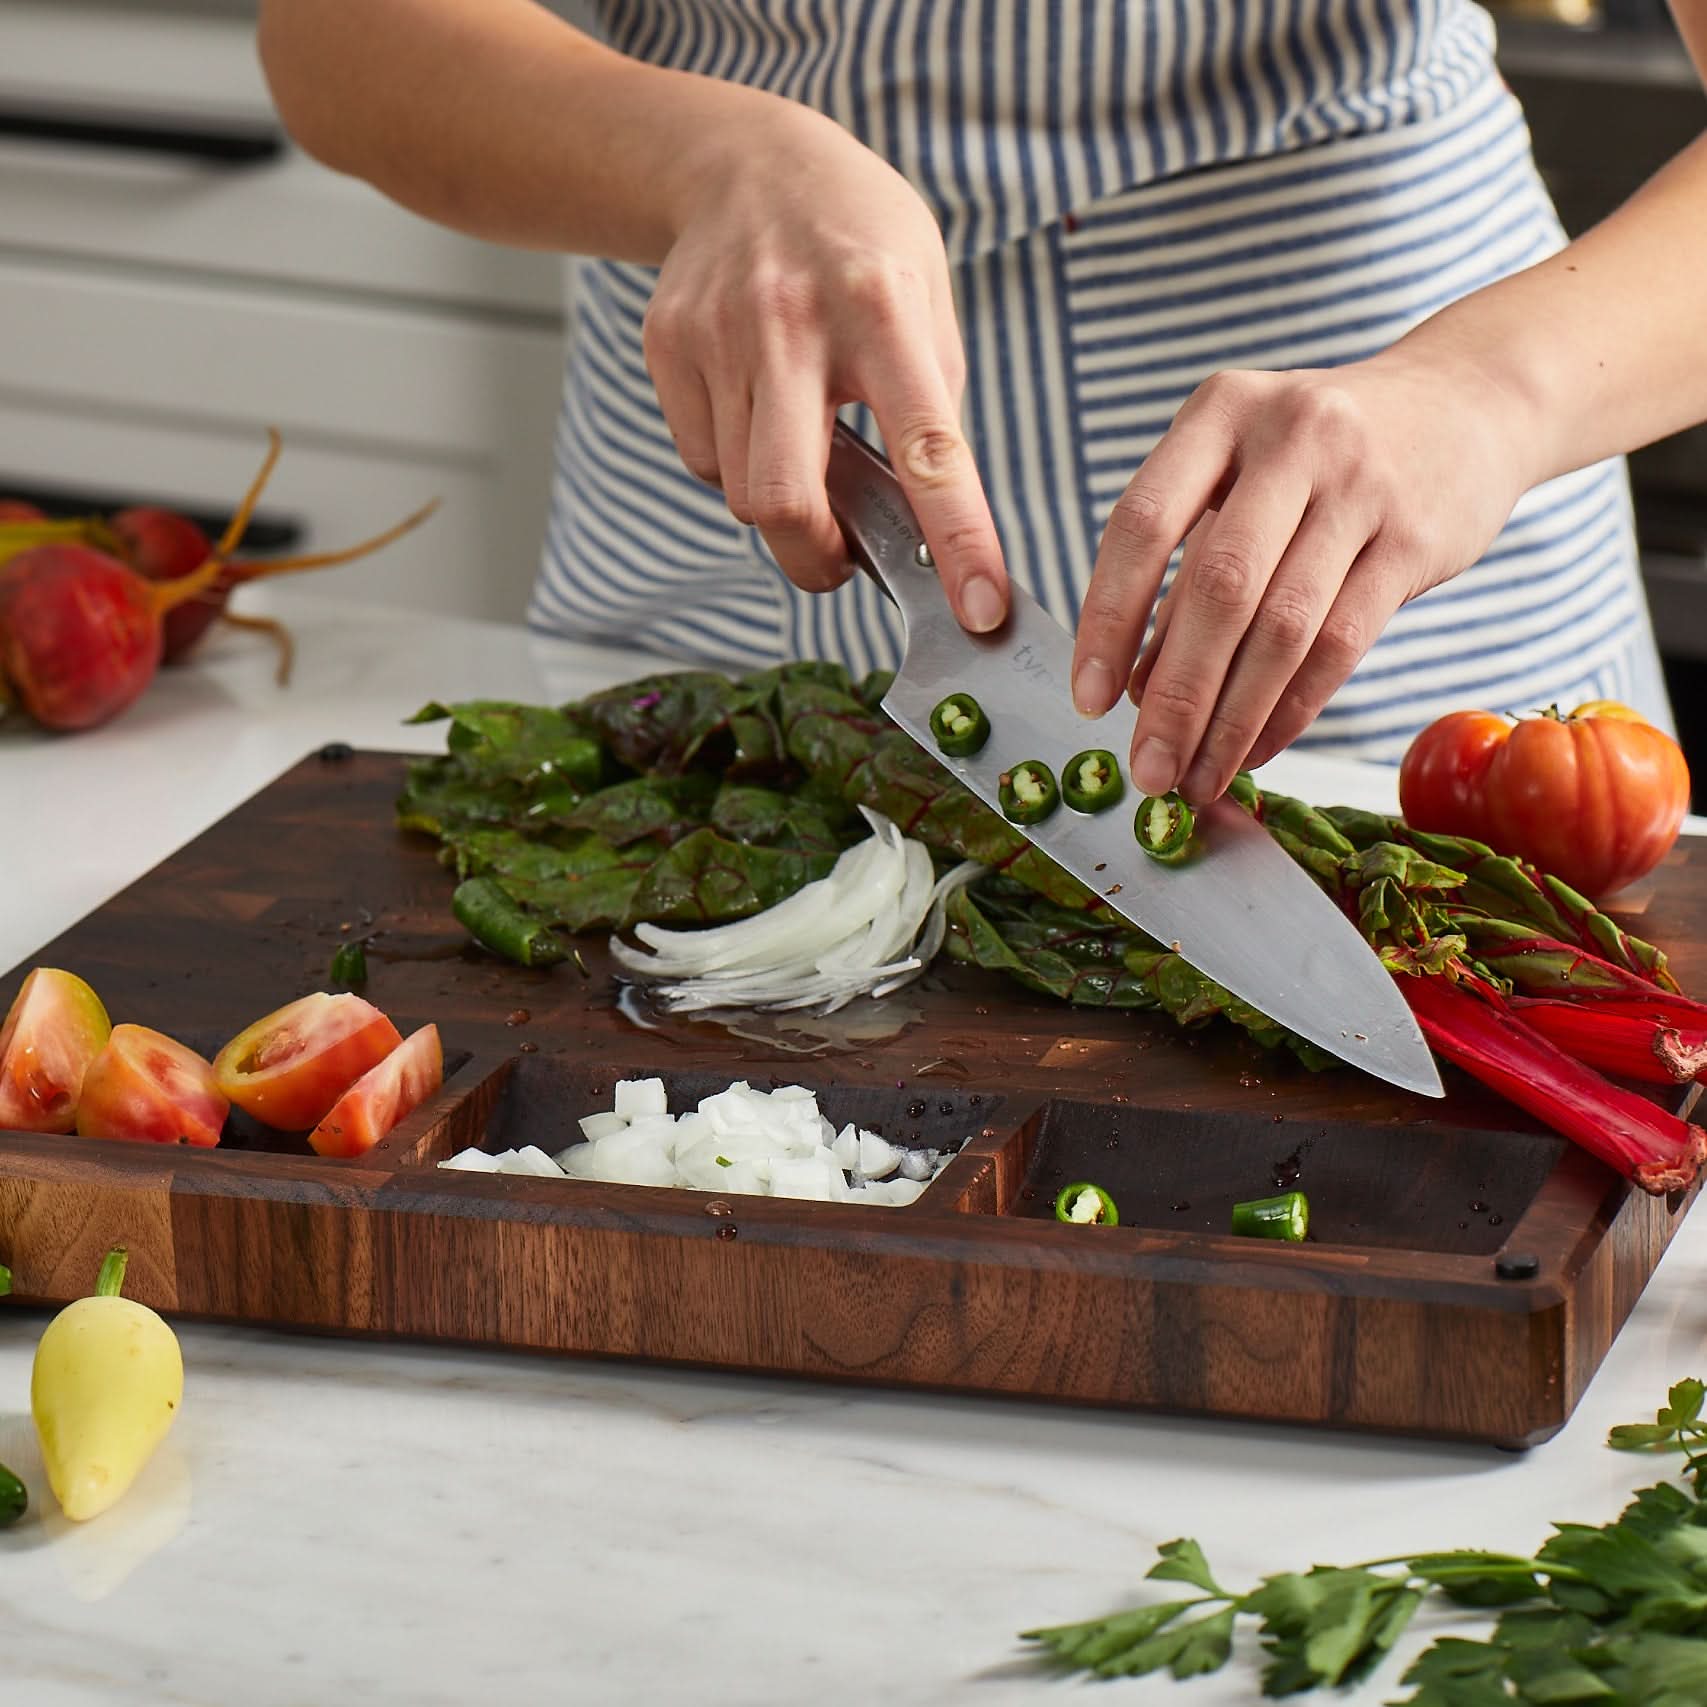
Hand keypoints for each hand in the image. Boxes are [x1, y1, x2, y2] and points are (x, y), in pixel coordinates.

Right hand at [644, 93, 1007, 630]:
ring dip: (780, 506)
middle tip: (841, 560)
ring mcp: (717, 333)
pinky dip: (734, 464)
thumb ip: (929, 409)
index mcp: (882, 309)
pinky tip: (757, 414)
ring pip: (739, 491)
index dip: (958, 539)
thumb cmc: (858, 243)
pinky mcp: (668, 346)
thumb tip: (930, 526)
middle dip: (813, 557)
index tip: (978, 612)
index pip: (928, 448)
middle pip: (783, 500)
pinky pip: (702, 456)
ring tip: (804, 451)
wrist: (746, 163)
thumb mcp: (926, 302)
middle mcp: (791, 320)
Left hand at [1069, 354, 1538, 801]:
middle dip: (1176, 696)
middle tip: (1148, 770)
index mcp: (1221, 412)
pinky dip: (1290, 710)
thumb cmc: (1321, 456)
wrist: (1467, 399)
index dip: (1108, 619)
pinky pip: (1341, 644)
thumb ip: (1186, 572)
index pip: (1142, 524)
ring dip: (1232, 721)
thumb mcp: (1241, 479)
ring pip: (1283, 628)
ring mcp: (1360, 487)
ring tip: (1197, 777)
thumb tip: (1135, 688)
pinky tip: (1257, 750)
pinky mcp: (1414, 539)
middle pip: (1219, 589)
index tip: (1089, 699)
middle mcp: (1291, 438)